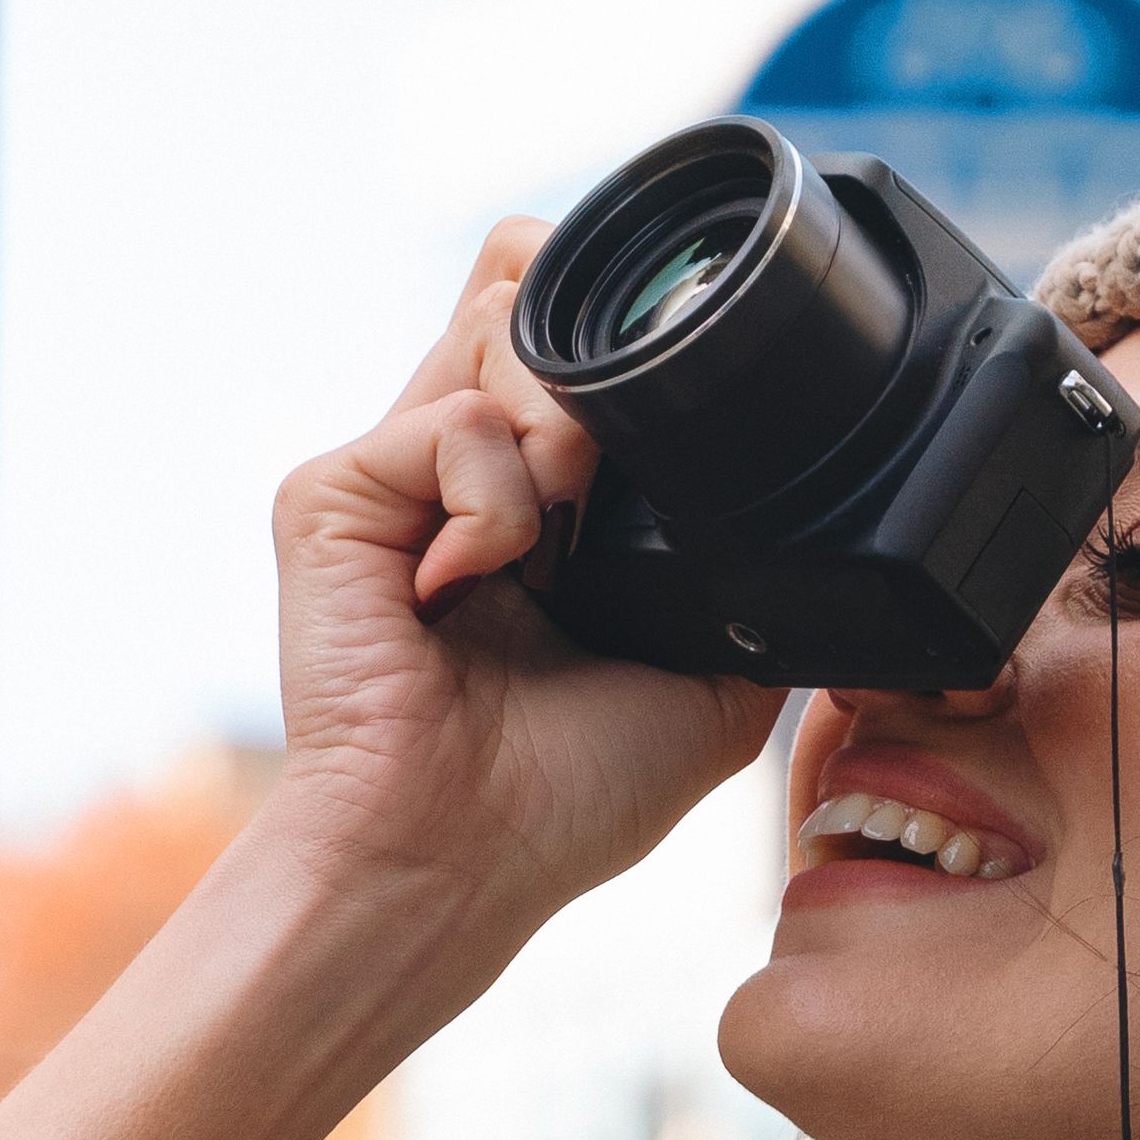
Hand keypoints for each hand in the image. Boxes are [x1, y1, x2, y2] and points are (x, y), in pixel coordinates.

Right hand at [255, 229, 785, 946]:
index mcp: (533, 492)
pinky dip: (496, 503)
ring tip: (556, 545)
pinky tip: (475, 583)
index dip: (629, 327)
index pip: (569, 326)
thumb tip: (810, 509)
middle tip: (609, 484)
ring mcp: (391, 472)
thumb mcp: (716, 680)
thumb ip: (751, 574)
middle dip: (606, 358)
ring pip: (497, 318)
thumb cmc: (564, 796)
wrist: (460, 860)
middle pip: (530, 278)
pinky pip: (449, 423)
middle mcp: (457, 463)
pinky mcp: (330, 495)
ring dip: (564, 424)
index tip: (683, 395)